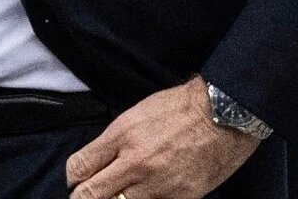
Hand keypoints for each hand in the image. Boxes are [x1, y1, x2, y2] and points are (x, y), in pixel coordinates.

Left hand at [65, 76, 260, 198]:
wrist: (223, 115)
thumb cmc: (180, 109)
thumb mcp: (137, 114)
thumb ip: (114, 140)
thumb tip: (97, 161)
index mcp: (122, 135)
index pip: (79, 167)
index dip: (73, 178)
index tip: (77, 180)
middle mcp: (134, 163)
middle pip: (90, 195)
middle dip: (83, 197)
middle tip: (86, 196)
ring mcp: (156, 185)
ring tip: (118, 195)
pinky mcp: (178, 198)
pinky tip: (144, 196)